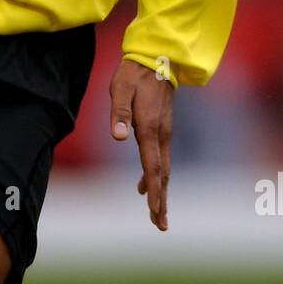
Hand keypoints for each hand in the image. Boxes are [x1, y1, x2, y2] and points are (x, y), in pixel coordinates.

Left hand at [109, 59, 173, 229]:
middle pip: (162, 174)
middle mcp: (160, 134)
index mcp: (149, 128)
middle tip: (160, 224)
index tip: (155, 210)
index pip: (153, 166)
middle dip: (161, 200)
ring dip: (160, 192)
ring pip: (163, 169)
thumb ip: (119, 113)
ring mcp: (164, 133)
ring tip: (156, 213)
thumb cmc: (134, 74)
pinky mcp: (162, 130)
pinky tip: (144, 186)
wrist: (157, 59)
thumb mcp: (120, 90)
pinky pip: (160, 159)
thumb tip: (118, 137)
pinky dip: (156, 176)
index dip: (153, 190)